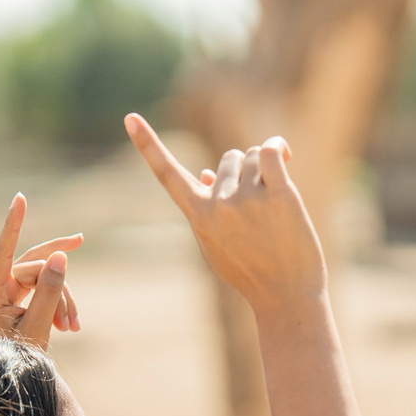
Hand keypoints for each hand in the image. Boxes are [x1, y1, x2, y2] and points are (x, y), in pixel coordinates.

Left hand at [0, 193, 81, 347]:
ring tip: (74, 328)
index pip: (4, 249)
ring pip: (42, 277)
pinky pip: (40, 287)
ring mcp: (2, 288)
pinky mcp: (11, 294)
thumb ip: (50, 292)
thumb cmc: (15, 356)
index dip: (14, 222)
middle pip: (35, 265)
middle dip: (60, 286)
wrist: (5, 378)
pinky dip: (56, 304)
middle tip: (78, 278)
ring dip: (62, 301)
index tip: (20, 197)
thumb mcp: (37, 327)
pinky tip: (69, 326)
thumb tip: (61, 257)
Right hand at [124, 113, 325, 317]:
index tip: (129, 118)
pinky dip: (277, 147)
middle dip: (244, 173)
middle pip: (229, 159)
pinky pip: (271, 151)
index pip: (167, 174)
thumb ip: (206, 210)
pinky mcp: (280, 196)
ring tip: (274, 203)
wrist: (286, 298)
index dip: (148, 144)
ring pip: (251, 156)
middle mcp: (219, 204)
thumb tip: (203, 171)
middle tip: (259, 206)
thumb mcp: (217, 245)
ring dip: (264, 170)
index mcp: (199, 216)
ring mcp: (248, 200)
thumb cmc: (252, 273)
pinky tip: (285, 154)